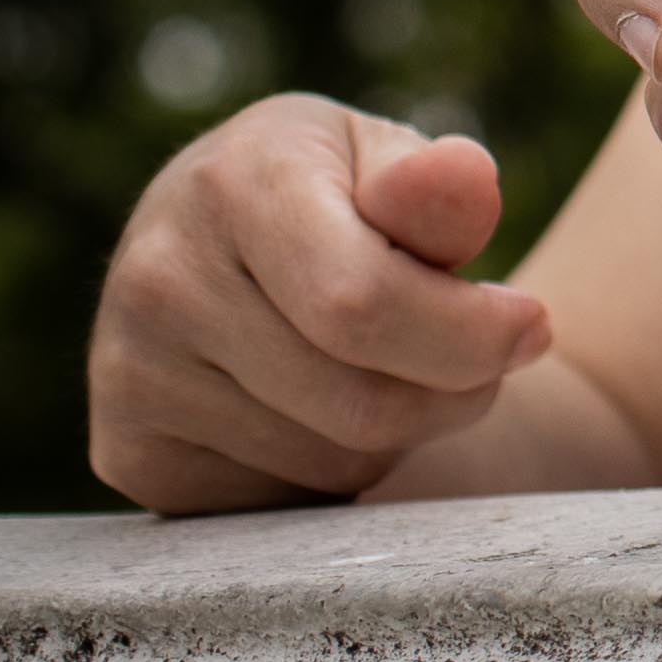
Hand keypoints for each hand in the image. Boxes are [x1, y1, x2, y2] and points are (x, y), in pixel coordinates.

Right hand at [86, 94, 556, 512]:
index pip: (364, 304)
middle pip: (359, 402)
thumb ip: (438, 184)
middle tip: (480, 356)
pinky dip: (336, 470)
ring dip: (401, 431)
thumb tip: (460, 178)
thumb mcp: (390, 159)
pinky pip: (281, 502)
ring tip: (387, 366)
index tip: (534, 327)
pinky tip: (322, 405)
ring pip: (330, 460)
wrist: (221, 238)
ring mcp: (128, 372)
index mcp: (233, 184)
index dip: (471, 335)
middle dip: (455, 390)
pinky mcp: (127, 452)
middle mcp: (158, 278)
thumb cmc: (340, 196)